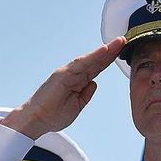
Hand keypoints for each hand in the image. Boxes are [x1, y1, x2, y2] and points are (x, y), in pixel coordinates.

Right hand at [1, 37, 126, 138]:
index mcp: (76, 82)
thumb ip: (86, 94)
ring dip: (105, 51)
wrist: (35, 120)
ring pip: (90, 60)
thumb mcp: (77, 105)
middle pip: (95, 62)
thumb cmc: (52, 115)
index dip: (108, 60)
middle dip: (110, 52)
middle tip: (124, 40)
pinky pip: (81, 64)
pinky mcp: (62, 75)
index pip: (96, 69)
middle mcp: (72, 74)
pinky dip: (93, 57)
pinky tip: (105, 50)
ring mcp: (66, 73)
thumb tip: (93, 83)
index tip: (122, 52)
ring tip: (119, 42)